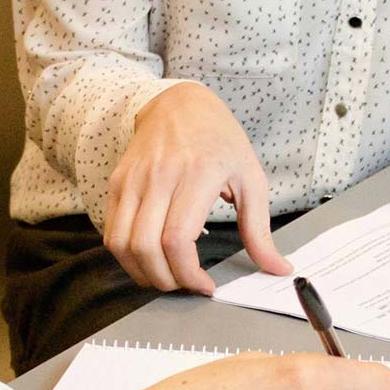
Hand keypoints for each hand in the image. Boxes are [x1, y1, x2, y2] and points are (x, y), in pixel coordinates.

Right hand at [104, 83, 294, 294]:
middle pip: (146, 248)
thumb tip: (278, 268)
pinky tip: (149, 258)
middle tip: (185, 285)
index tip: (205, 285)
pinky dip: (127, 256)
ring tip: (166, 276)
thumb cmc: (220, 141)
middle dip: (165, 280)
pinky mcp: (117, 183)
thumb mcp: (251, 179)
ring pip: (121, 244)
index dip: (188, 274)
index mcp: (197, 175)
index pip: (177, 239)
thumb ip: (260, 230)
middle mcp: (159, 177)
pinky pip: (111, 232)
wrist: (180, 104)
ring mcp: (133, 180)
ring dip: (142, 272)